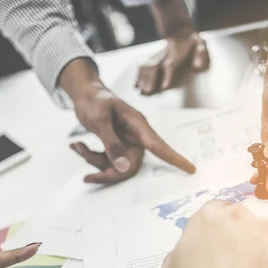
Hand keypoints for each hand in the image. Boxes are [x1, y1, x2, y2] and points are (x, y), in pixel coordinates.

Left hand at [61, 59, 195, 183]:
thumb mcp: (99, 120)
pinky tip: (76, 145)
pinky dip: (89, 156)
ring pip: (115, 165)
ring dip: (93, 161)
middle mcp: (134, 137)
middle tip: (86, 174)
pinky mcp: (115, 146)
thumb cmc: (94, 100)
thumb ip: (111, 144)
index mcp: (137, 125)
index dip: (175, 158)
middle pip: (129, 166)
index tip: (191, 170)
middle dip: (106, 170)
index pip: (159, 145)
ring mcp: (125, 142)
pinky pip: (106, 160)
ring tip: (77, 146)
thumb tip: (123, 168)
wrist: (84, 93)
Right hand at [136, 33, 208, 94]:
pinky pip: (143, 66)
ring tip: (140, 91)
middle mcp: (164, 55)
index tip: (165, 87)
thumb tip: (197, 66)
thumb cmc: (192, 42)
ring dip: (142, 79)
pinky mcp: (153, 58)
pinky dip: (138, 76)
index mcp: (176, 54)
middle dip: (150, 79)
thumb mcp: (200, 44)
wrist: (180, 31)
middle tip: (147, 92)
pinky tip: (135, 85)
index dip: (167, 76)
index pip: (170, 65)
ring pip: (146, 67)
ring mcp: (157, 56)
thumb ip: (200, 54)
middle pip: (154, 67)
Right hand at [156, 201, 267, 267]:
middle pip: (241, 221)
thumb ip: (179, 257)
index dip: (215, 231)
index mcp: (208, 217)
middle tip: (235, 265)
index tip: (215, 248)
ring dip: (260, 250)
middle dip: (239, 238)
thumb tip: (186, 258)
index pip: (213, 212)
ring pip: (264, 236)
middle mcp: (239, 215)